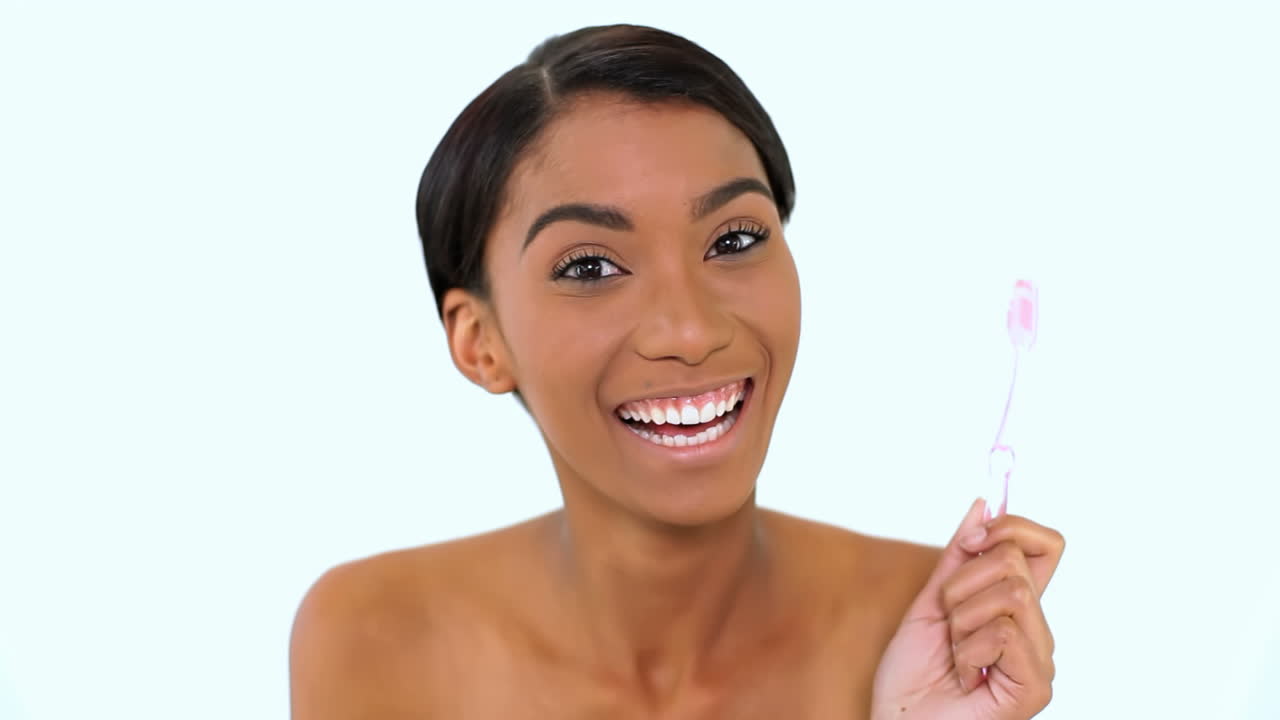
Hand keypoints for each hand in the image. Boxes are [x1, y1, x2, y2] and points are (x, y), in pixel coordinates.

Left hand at [871, 499, 1064, 719]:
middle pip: (1015, 562)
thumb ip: (958, 557)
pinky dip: (968, 648)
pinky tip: (965, 674)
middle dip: (962, 583)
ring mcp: (1040, 659)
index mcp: (1016, 608)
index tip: (973, 537)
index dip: (1013, 527)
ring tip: (954, 653)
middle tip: (948, 623)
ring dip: (962, 619)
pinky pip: (1005, 631)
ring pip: (1011, 592)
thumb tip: (984, 504)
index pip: (1046, 546)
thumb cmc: (913, 675)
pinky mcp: (1036, 686)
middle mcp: (1036, 630)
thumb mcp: (931, 602)